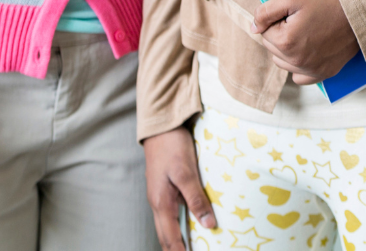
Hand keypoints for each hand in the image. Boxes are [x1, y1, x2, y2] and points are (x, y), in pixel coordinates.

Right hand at [144, 126, 215, 250]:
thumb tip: (208, 224)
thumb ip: (196, 199)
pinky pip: (169, 214)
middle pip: (165, 237)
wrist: (160, 127)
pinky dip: (176, 225)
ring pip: (166, 226)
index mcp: (161, 204)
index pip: (170, 239)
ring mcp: (159, 196)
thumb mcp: (187, 172)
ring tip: (188, 247)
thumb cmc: (173, 147)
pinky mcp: (163, 188)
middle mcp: (157, 204)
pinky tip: (188, 223)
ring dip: (175, 240)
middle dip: (175, 250)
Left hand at [251, 0, 359, 84]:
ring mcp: (311, 70)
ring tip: (307, 31)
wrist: (361, 9)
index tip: (294, 11)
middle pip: (272, 48)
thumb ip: (266, 11)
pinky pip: (299, 76)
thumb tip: (253, 27)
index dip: (277, 18)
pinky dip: (299, 65)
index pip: (264, 32)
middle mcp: (296, 61)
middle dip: (281, 33)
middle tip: (301, 18)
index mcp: (285, 42)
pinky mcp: (324, 73)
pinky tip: (309, 49)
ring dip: (288, 48)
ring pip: (283, 62)